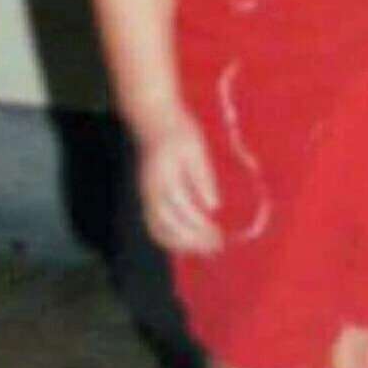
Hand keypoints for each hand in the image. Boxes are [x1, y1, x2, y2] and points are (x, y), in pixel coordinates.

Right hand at [139, 111, 222, 254]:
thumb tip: (213, 207)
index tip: (221, 238)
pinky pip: (155, 225)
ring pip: (159, 231)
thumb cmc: (179, 130)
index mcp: (164, 179)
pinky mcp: (147, 197)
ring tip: (205, 248)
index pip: (184, 212)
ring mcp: (146, 196)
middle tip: (217, 247)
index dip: (202, 229)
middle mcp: (151, 192)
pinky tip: (187, 241)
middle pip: (170, 227)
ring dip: (182, 244)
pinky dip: (170, 238)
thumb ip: (203, 177)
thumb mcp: (196, 149)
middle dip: (194, 241)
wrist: (153, 119)